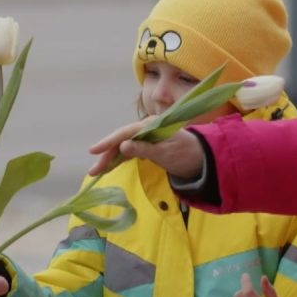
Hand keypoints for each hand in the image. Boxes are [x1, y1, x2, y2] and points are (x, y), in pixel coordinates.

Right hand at [88, 121, 204, 179]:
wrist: (202, 160)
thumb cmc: (187, 155)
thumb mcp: (166, 154)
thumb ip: (144, 149)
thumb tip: (123, 146)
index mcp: (151, 125)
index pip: (125, 132)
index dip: (108, 142)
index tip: (95, 151)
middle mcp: (146, 128)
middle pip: (121, 140)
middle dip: (106, 155)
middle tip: (93, 170)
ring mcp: (145, 137)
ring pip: (122, 147)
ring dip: (110, 159)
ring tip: (96, 171)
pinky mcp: (146, 146)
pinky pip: (128, 152)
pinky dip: (119, 160)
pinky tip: (109, 167)